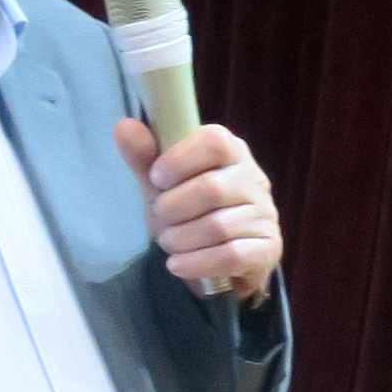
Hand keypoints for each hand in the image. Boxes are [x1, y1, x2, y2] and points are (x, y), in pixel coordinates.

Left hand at [115, 119, 281, 302]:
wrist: (217, 261)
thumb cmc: (188, 213)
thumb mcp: (162, 185)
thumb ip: (144, 157)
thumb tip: (124, 126)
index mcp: (231, 152)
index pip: (214, 142)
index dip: (179, 160)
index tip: (157, 179)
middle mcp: (254, 179)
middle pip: (212, 188)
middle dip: (173, 209)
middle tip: (161, 219)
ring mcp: (265, 215)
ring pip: (219, 227)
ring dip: (181, 239)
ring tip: (168, 243)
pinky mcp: (268, 248)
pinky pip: (231, 256)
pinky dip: (196, 263)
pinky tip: (178, 265)